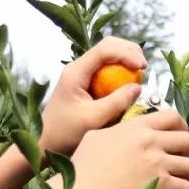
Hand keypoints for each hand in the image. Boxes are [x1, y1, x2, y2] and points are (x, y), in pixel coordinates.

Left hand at [40, 37, 146, 157]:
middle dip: (129, 52)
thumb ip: (116, 103)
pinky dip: (120, 72)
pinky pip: (107, 69)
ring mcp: (81, 73)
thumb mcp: (93, 119)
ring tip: (138, 75)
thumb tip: (138, 87)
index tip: (142, 67)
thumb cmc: (64, 133)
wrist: (45, 143)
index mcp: (76, 72)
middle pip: (108, 46)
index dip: (127, 54)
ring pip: (108, 55)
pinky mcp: (86, 82)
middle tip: (143, 69)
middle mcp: (78, 67)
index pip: (105, 49)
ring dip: (126, 60)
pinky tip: (128, 84)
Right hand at [64, 108, 188, 188]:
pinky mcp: (161, 186)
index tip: (176, 135)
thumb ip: (118, 129)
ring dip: (184, 172)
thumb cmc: (83, 165)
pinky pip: (185, 187)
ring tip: (175, 178)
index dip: (180, 126)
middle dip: (185, 150)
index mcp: (137, 126)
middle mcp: (152, 141)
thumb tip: (125, 131)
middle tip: (177, 159)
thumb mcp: (97, 135)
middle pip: (187, 139)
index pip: (173, 116)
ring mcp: (158, 163)